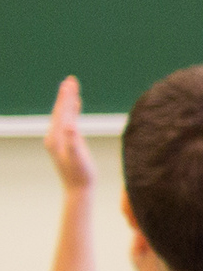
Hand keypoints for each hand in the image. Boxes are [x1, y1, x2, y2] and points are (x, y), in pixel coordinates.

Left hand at [41, 76, 92, 194]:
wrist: (78, 189)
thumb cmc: (81, 174)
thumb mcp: (78, 157)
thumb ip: (73, 141)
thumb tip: (71, 126)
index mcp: (56, 137)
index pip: (62, 112)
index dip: (67, 97)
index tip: (71, 83)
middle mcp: (54, 136)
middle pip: (59, 111)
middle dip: (65, 95)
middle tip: (70, 80)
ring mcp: (58, 139)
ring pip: (62, 115)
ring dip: (67, 101)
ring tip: (72, 89)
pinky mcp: (64, 143)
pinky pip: (67, 122)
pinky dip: (71, 112)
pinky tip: (75, 107)